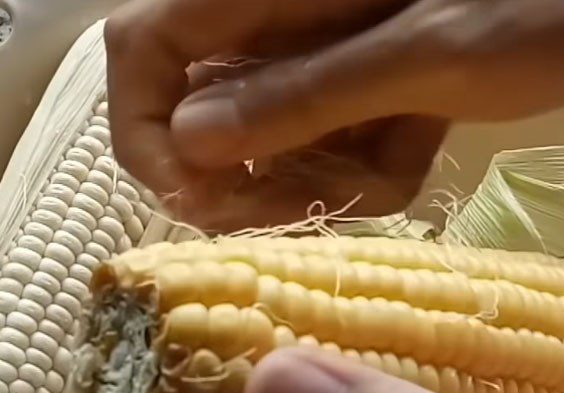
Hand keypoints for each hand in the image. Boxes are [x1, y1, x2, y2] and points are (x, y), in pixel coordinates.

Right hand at [104, 0, 563, 229]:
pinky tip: (412, 147)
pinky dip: (359, 166)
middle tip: (306, 203)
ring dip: (314, 178)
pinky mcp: (344, 81)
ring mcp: (310, 52)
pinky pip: (317, 145)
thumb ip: (304, 94)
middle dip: (244, 177)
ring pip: (259, 143)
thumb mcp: (423, 50)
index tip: (195, 199)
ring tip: (385, 165)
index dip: (143, 131)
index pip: (140, 51)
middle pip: (193, 112)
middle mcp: (272, 18)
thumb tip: (188, 144)